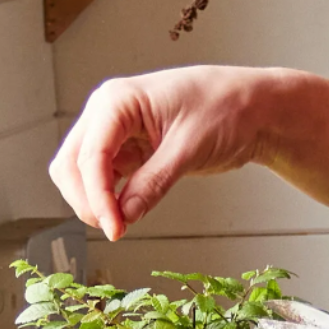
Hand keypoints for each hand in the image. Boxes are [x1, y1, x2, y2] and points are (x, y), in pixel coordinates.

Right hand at [50, 67, 328, 240]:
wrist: (255, 107)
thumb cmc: (228, 108)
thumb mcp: (189, 149)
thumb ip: (153, 183)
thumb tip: (123, 216)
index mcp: (118, 100)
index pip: (90, 154)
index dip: (97, 196)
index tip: (113, 227)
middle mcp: (109, 112)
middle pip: (72, 163)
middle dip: (87, 199)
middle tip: (114, 228)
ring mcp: (116, 131)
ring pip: (81, 172)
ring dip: (94, 199)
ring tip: (121, 223)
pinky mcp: (129, 149)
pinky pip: (104, 177)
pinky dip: (109, 197)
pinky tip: (126, 213)